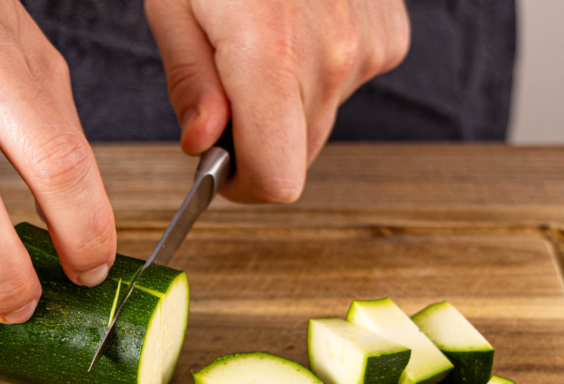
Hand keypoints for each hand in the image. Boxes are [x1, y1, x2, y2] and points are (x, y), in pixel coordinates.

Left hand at [146, 0, 409, 201]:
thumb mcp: (174, 6)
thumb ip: (190, 85)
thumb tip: (204, 145)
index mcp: (271, 57)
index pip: (278, 178)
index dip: (243, 185)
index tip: (219, 169)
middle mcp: (333, 59)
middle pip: (297, 157)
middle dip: (258, 144)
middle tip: (226, 97)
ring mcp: (368, 47)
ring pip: (320, 123)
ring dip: (285, 108)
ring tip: (260, 48)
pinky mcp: (389, 36)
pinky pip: (346, 86)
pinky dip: (316, 74)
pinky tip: (298, 31)